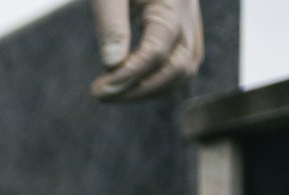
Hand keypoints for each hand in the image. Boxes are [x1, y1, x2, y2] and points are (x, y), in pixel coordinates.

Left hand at [89, 0, 203, 100]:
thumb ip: (111, 23)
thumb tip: (112, 64)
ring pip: (185, 69)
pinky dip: (160, 78)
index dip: (127, 77)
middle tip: (100, 93)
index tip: (97, 90)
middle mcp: (187, 13)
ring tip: (113, 90)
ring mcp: (191, 19)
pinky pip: (185, 60)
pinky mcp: (187, 23)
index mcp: (170, 2)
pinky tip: (130, 82)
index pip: (155, 53)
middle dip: (139, 89)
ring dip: (150, 89)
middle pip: (177, 68)